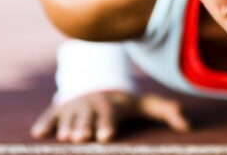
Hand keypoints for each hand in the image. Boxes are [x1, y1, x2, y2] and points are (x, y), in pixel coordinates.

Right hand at [30, 90, 189, 142]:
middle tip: (82, 139)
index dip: (109, 125)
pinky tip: (38, 134)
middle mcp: (93, 105)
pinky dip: (45, 123)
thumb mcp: (149, 105)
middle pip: (88, 116)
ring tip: (66, 139)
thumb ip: (169, 112)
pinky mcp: (60, 110)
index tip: (107, 137)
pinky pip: (51, 115)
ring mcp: (75, 107)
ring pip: (70, 116)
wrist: (102, 88)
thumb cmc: (128, 104)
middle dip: (85, 127)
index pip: (111, 115)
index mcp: (113, 105)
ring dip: (66, 127)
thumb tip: (188, 127)